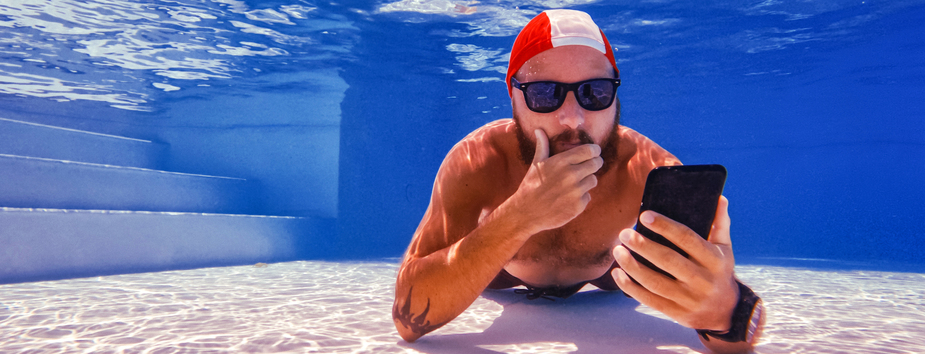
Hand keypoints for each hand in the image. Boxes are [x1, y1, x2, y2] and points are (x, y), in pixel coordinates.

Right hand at [510, 129, 602, 233]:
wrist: (526, 213)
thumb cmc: (531, 186)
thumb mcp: (536, 164)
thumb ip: (543, 146)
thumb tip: (539, 129)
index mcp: (562, 161)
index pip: (590, 150)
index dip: (594, 151)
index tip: (593, 153)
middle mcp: (571, 175)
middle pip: (596, 163)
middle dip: (594, 164)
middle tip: (587, 167)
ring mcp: (576, 191)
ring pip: (594, 180)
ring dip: (587, 181)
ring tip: (572, 185)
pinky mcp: (579, 206)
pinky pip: (588, 196)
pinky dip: (581, 197)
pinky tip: (568, 199)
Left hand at [612, 196, 738, 330]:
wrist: (725, 311)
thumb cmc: (719, 271)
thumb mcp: (724, 248)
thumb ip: (719, 223)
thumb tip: (719, 197)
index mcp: (714, 260)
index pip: (688, 239)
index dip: (666, 227)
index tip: (645, 215)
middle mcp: (702, 280)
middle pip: (668, 261)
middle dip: (643, 246)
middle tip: (624, 233)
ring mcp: (689, 299)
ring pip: (655, 282)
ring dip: (632, 266)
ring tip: (617, 250)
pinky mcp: (676, 313)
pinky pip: (649, 300)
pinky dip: (630, 287)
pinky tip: (617, 273)